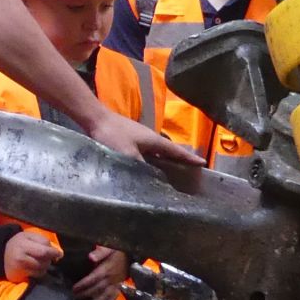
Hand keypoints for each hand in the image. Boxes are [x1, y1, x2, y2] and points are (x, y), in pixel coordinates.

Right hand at [2, 231, 60, 282]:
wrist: (1, 255)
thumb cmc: (18, 244)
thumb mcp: (28, 236)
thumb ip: (42, 241)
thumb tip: (58, 253)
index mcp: (23, 244)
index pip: (44, 250)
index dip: (54, 252)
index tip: (59, 254)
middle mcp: (21, 257)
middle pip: (44, 260)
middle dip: (50, 259)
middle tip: (51, 258)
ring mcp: (20, 268)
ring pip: (42, 269)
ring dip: (45, 266)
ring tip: (40, 261)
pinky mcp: (20, 277)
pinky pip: (37, 275)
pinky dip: (39, 272)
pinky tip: (35, 268)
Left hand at [73, 246, 127, 299]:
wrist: (132, 256)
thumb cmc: (118, 251)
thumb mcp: (110, 248)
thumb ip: (100, 252)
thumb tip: (90, 257)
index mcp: (107, 269)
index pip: (93, 278)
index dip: (84, 284)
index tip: (74, 289)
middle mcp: (111, 279)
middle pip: (97, 288)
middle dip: (86, 294)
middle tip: (76, 299)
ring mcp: (116, 285)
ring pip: (105, 295)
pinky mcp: (120, 288)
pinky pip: (113, 297)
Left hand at [89, 111, 203, 165]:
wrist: (95, 119)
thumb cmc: (113, 135)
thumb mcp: (128, 155)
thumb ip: (142, 168)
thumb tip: (154, 180)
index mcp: (154, 140)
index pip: (176, 151)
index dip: (189, 158)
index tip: (203, 163)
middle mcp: (150, 138)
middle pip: (169, 151)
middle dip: (180, 161)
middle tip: (190, 174)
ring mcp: (140, 138)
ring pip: (158, 152)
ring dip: (166, 161)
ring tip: (173, 175)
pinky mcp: (130, 140)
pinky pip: (148, 153)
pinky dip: (153, 160)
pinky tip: (150, 169)